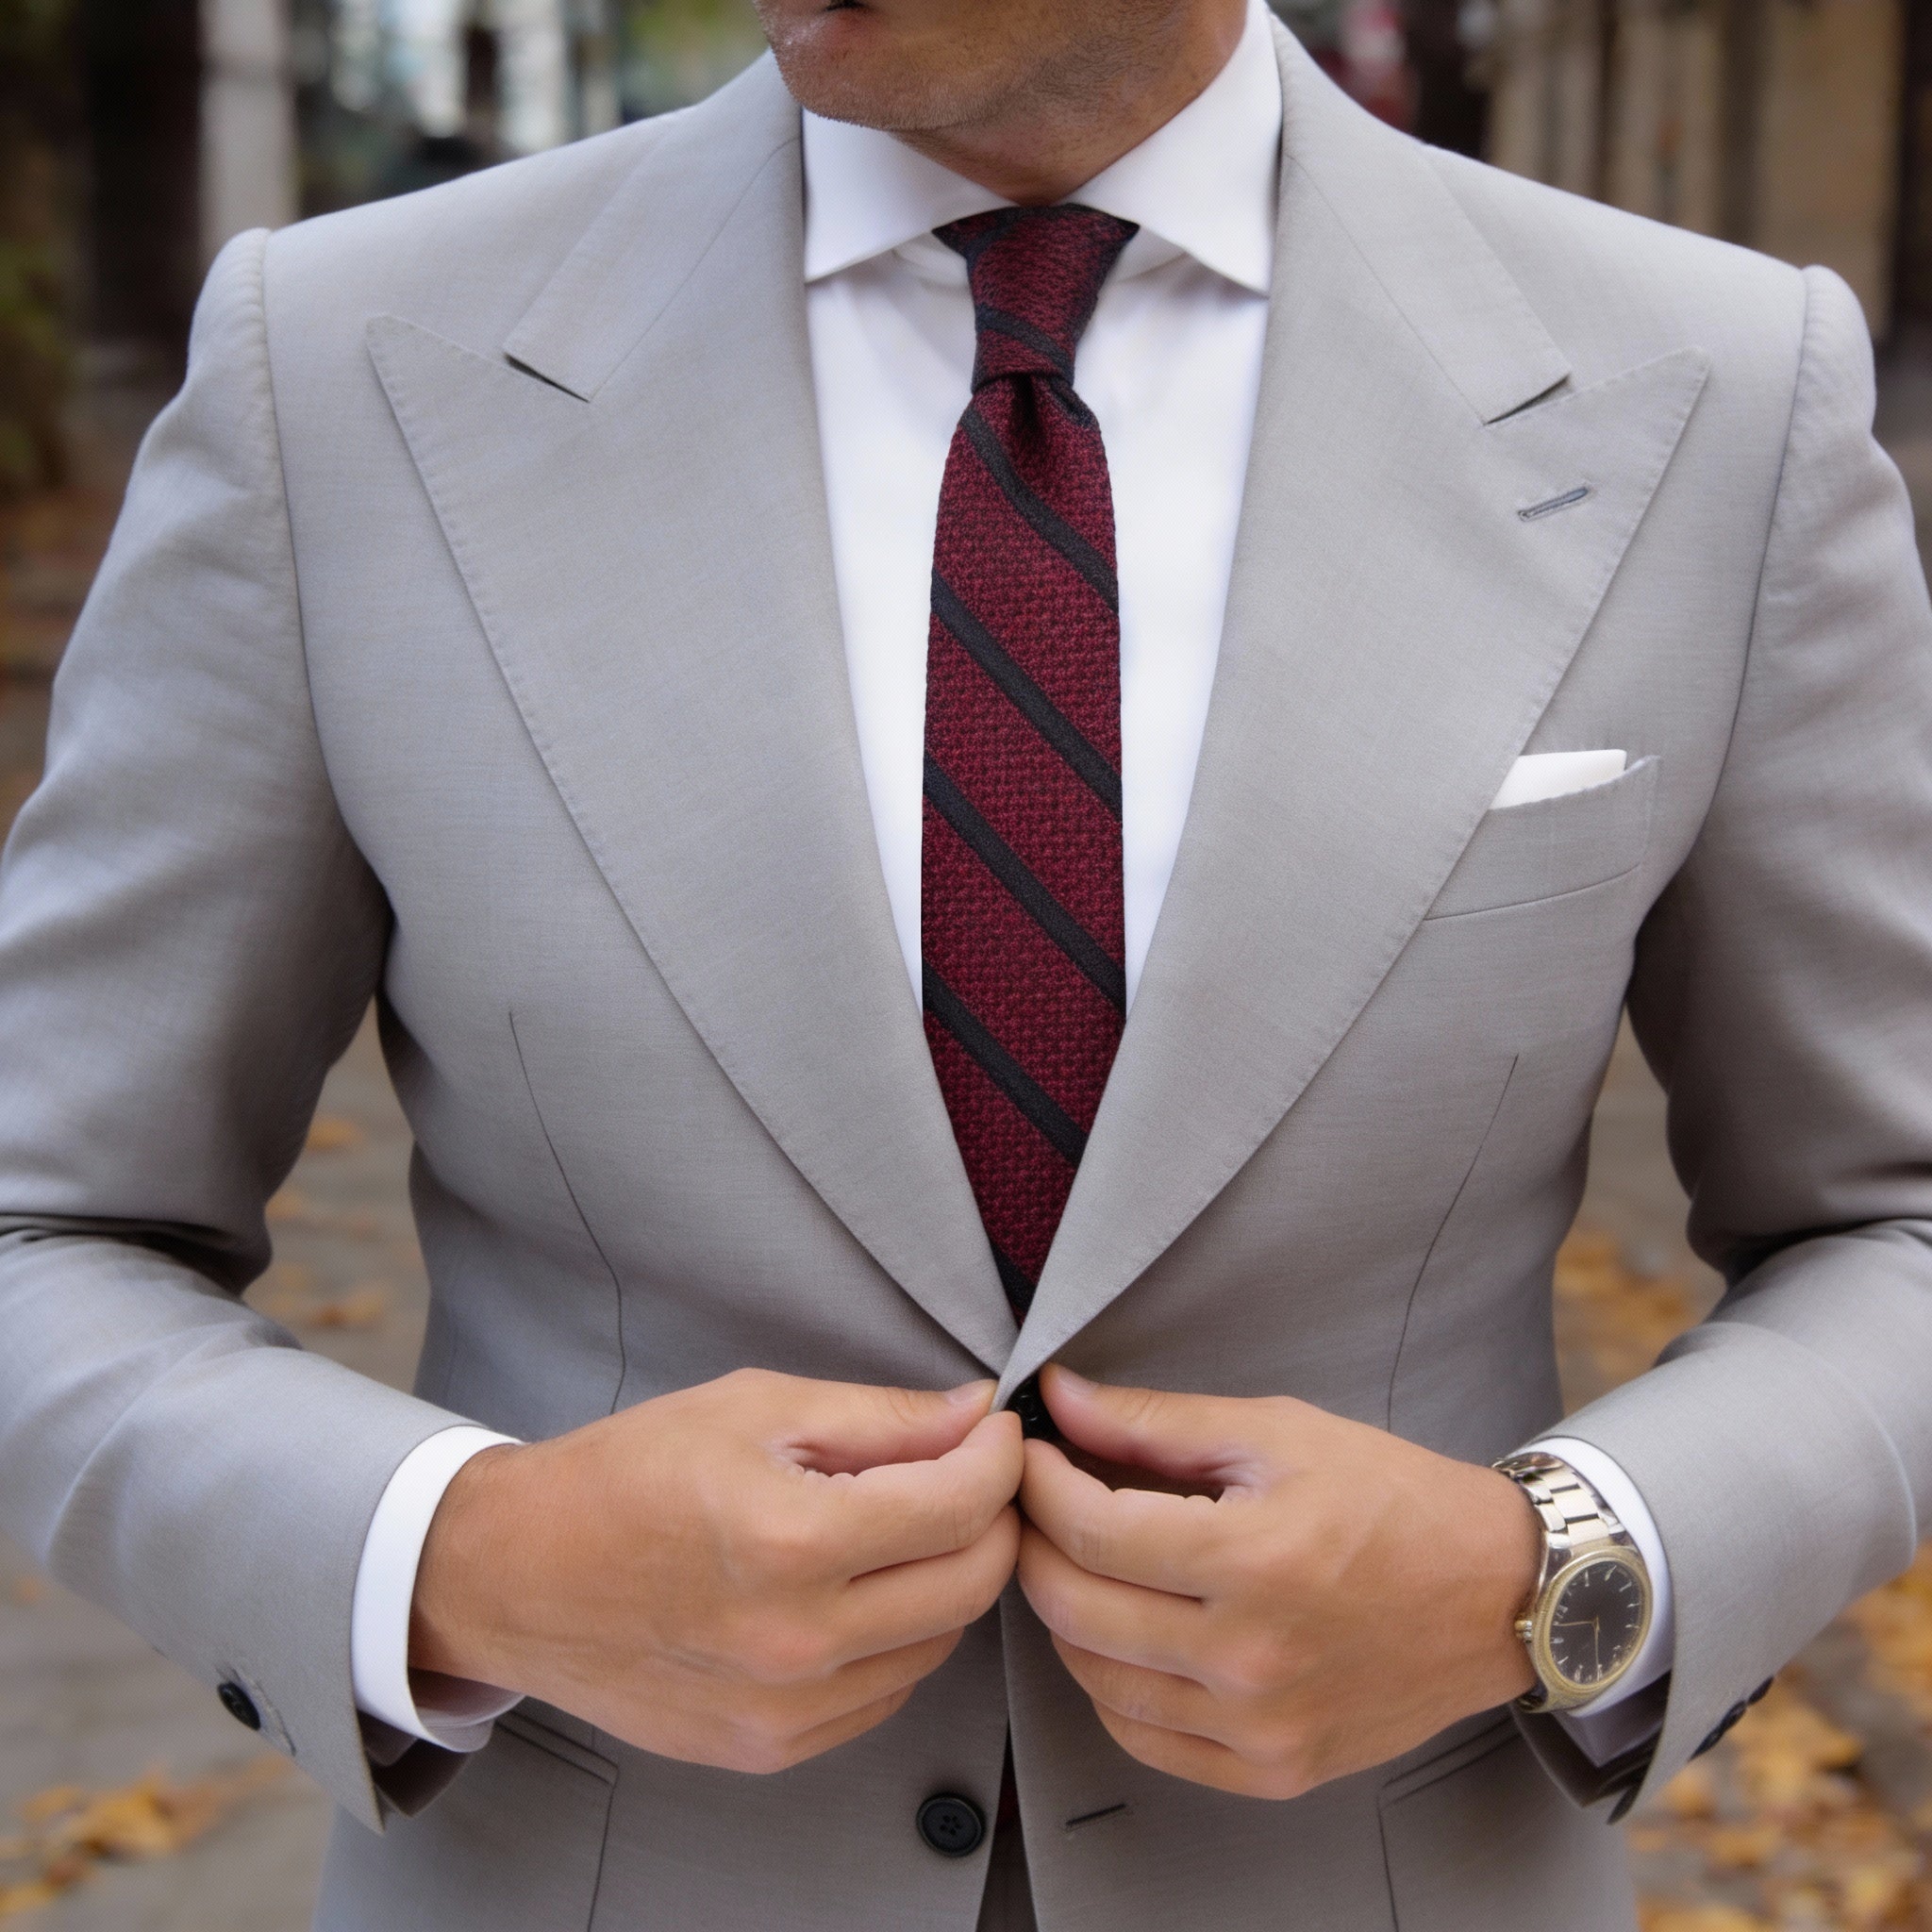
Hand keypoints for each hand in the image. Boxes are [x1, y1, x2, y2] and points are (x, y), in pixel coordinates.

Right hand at [412, 1369, 1022, 1772]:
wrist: (519, 1574)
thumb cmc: (628, 1475)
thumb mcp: (756, 1407)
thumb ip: (881, 1416)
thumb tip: (975, 1414)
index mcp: (793, 1541)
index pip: (962, 1504)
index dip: (999, 1454)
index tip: (996, 1429)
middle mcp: (798, 1641)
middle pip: (972, 1582)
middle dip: (991, 1516)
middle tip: (967, 1473)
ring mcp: (786, 1709)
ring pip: (939, 1643)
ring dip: (945, 1578)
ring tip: (903, 1526)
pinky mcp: (771, 1749)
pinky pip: (886, 1693)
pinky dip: (896, 1637)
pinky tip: (855, 1589)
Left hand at [1016, 1366, 1539, 1798]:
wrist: (1496, 1591)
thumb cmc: (1393, 1500)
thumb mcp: (1276, 1431)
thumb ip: (1155, 1421)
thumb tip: (1060, 1398)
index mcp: (1253, 1560)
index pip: (1087, 1530)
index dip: (1037, 1484)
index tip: (1029, 1455)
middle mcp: (1250, 1657)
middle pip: (1075, 1608)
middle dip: (1033, 1544)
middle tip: (1037, 1504)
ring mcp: (1260, 1726)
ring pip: (1096, 1679)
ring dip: (1065, 1615)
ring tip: (1081, 1561)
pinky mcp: (1272, 1769)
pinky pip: (1143, 1739)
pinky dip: (1110, 1686)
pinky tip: (1123, 1634)